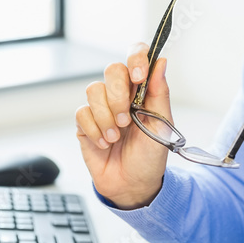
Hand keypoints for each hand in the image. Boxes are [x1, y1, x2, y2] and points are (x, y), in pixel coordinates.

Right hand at [75, 45, 170, 209]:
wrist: (133, 186)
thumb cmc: (150, 157)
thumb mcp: (162, 126)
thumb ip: (160, 92)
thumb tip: (160, 61)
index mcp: (141, 90)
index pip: (136, 56)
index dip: (136, 57)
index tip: (138, 76)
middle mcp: (120, 94)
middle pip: (112, 69)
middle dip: (118, 95)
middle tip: (126, 120)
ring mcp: (101, 107)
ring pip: (94, 90)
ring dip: (106, 117)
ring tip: (116, 136)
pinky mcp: (85, 123)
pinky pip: (82, 113)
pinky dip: (95, 130)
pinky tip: (105, 143)